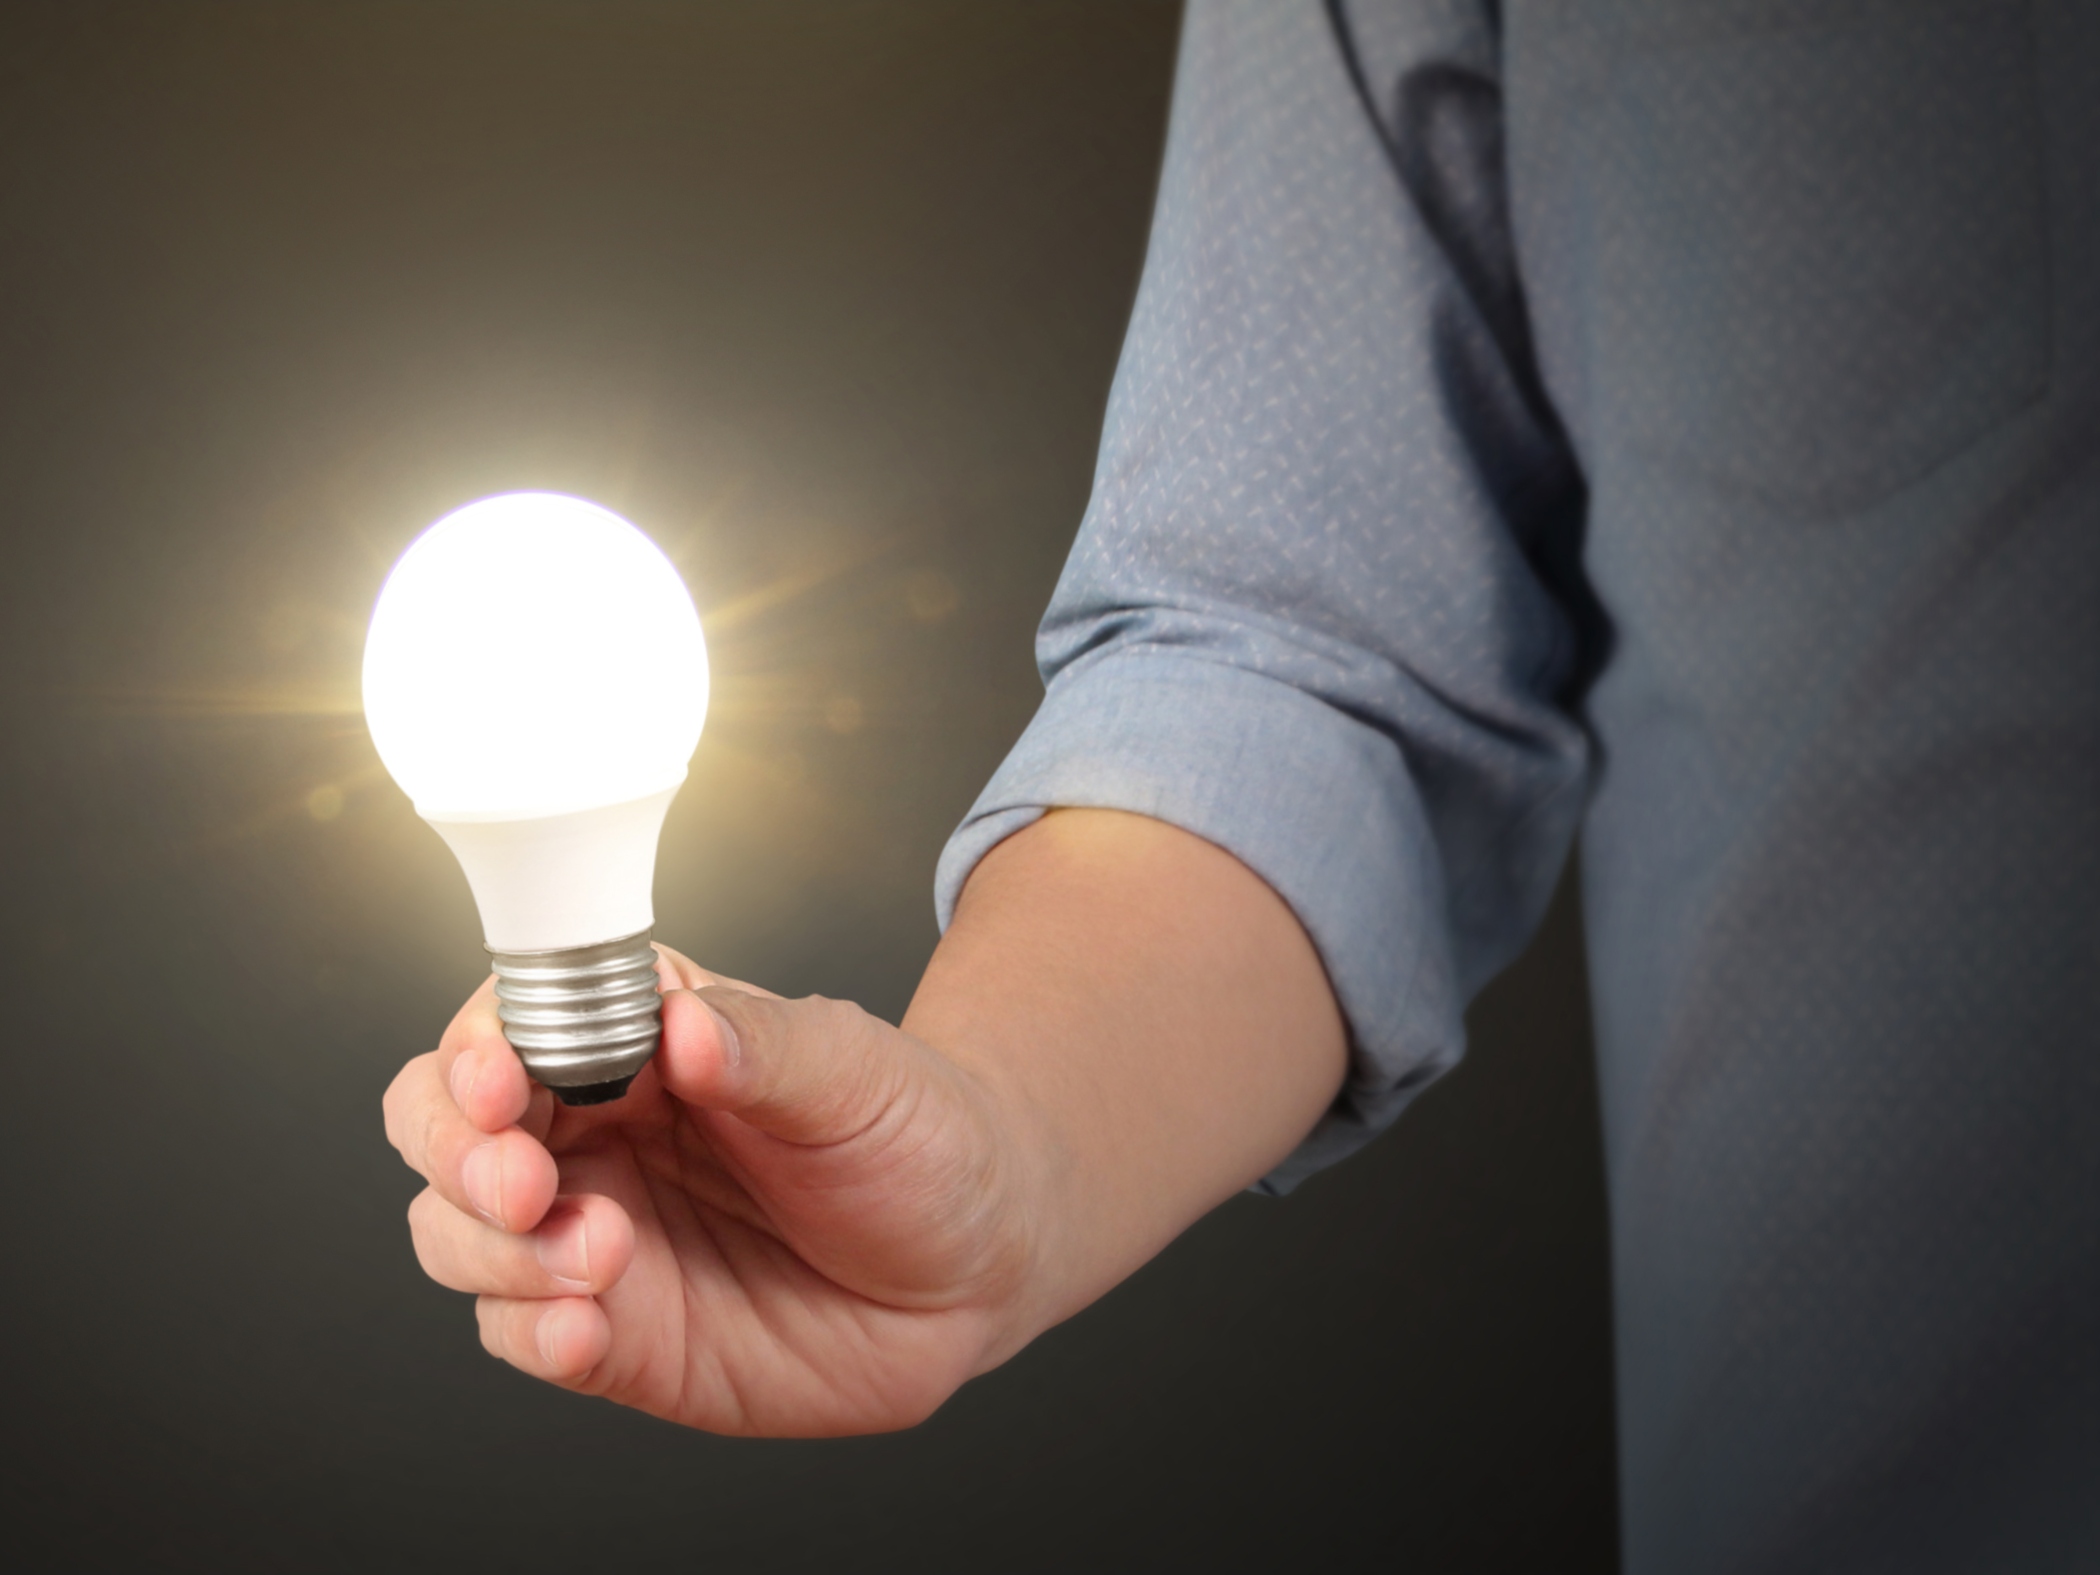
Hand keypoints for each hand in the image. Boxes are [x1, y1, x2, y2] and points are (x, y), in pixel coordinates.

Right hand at [382, 947, 1044, 1436]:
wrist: (980, 1259)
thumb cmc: (918, 1136)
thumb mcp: (859, 1071)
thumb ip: (764, 1045)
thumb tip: (681, 1023)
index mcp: (635, 1042)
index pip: (506, 1024)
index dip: (477, 1049)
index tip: (501, 1080)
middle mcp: (592, 1133)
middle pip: (442, 1127)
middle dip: (455, 1153)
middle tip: (525, 1183)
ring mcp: (592, 1234)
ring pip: (457, 1234)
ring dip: (492, 1249)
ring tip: (601, 1257)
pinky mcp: (613, 1334)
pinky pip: (521, 1334)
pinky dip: (528, 1333)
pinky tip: (583, 1328)